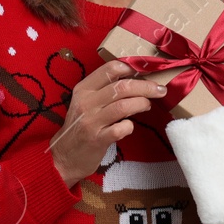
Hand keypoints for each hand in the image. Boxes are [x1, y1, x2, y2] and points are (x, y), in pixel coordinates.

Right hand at [49, 60, 167, 185]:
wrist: (63, 156)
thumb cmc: (79, 126)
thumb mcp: (86, 103)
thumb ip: (104, 91)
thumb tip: (135, 79)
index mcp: (84, 89)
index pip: (110, 69)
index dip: (132, 68)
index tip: (147, 71)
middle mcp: (86, 102)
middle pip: (122, 86)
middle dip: (146, 86)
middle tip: (160, 90)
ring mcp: (91, 121)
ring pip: (123, 105)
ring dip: (142, 103)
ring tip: (148, 105)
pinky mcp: (97, 139)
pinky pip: (121, 128)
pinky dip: (130, 126)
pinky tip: (130, 126)